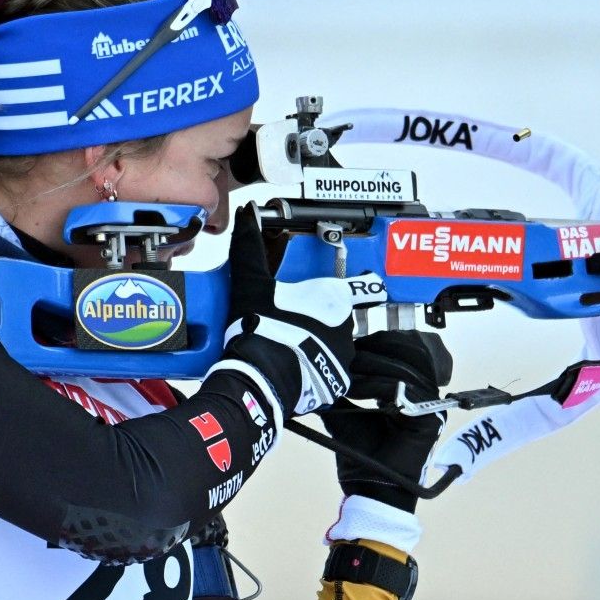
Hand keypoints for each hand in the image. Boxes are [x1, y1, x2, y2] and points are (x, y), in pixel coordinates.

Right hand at [212, 205, 383, 416]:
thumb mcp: (251, 284)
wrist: (262, 378)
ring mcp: (344, 357)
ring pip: (332, 345)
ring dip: (314, 344)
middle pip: (334, 317)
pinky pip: (327, 371)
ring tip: (285, 346)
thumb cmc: (262, 326)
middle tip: (286, 321)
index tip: (333, 291)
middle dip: (314, 318)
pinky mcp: (337, 383)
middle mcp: (347, 327)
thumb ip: (250, 249)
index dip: (343, 288)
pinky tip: (291, 366)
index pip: (353, 287)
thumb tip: (246, 216)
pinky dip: (312, 369)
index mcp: (333, 298)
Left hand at [320, 331, 452, 512]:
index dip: (379, 341)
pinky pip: (408, 389)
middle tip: (351, 350)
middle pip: (412, 349)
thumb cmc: (361, 457)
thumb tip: (319, 365)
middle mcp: (424, 395)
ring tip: (351, 368)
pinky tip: (356, 386)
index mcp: (409, 391)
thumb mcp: (346, 413)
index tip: (350, 343)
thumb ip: (341, 389)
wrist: (371, 490)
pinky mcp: (431, 417)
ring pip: (409, 365)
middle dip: (380, 345)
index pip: (404, 349)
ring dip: (376, 362)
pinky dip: (379, 384)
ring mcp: (431, 406)